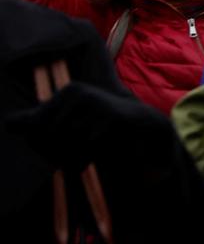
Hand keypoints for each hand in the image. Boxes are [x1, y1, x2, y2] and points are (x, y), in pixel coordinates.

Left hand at [7, 80, 171, 172]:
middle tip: (76, 153)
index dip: (43, 145)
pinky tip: (99, 152)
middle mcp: (79, 92)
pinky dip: (88, 159)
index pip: (34, 128)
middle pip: (46, 137)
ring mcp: (95, 103)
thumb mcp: (70, 119)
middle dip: (58, 153)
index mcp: (67, 91)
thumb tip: (6, 123)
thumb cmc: (102, 125)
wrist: (144, 127)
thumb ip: (39, 120)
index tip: (62, 145)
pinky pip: (84, 150)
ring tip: (89, 152)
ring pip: (65, 145)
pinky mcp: (110, 119)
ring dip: (73, 158)